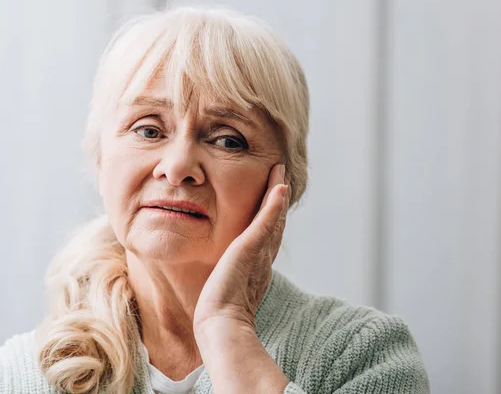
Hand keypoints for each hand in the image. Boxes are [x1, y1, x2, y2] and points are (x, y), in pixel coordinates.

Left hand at [193, 163, 289, 334]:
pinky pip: (266, 221)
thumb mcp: (226, 295)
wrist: (220, 326)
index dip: (272, 219)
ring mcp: (259, 254)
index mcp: (258, 270)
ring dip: (277, 194)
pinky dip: (274, 204)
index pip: (267, 238)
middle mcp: (264, 260)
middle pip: (275, 224)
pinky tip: (278, 187)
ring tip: (279, 174)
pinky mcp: (250, 248)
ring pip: (273, 218)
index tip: (272, 202)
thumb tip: (223, 290)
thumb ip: (229, 286)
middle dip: (278, 202)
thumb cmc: (218, 317)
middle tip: (281, 179)